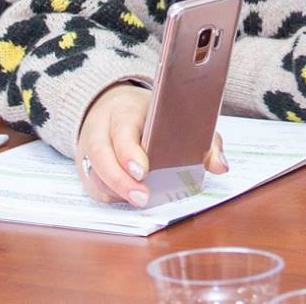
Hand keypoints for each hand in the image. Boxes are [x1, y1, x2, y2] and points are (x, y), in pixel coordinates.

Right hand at [74, 83, 226, 207]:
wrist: (113, 105)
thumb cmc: (151, 114)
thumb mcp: (176, 116)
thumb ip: (202, 138)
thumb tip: (220, 166)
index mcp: (124, 111)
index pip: (122, 131)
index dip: (130, 153)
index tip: (143, 171)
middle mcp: (101, 129)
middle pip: (102, 156)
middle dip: (121, 180)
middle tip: (143, 198)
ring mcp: (88, 148)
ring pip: (93, 174)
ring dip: (115, 191)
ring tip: (138, 201)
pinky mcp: (85, 166)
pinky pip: (92, 186)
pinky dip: (108, 195)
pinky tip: (126, 199)